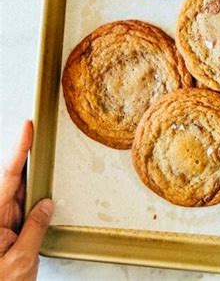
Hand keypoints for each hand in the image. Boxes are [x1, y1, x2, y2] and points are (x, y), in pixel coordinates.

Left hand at [0, 120, 52, 280]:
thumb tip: (46, 204)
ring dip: (32, 178)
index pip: (9, 175)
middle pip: (14, 179)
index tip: (27, 126)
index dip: (19, 149)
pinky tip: (41, 191)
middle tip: (38, 132)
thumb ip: (35, 228)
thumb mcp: (22, 261)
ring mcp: (0, 223)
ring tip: (43, 159)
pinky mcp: (5, 231)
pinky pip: (22, 206)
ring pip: (19, 191)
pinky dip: (32, 197)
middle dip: (27, 157)